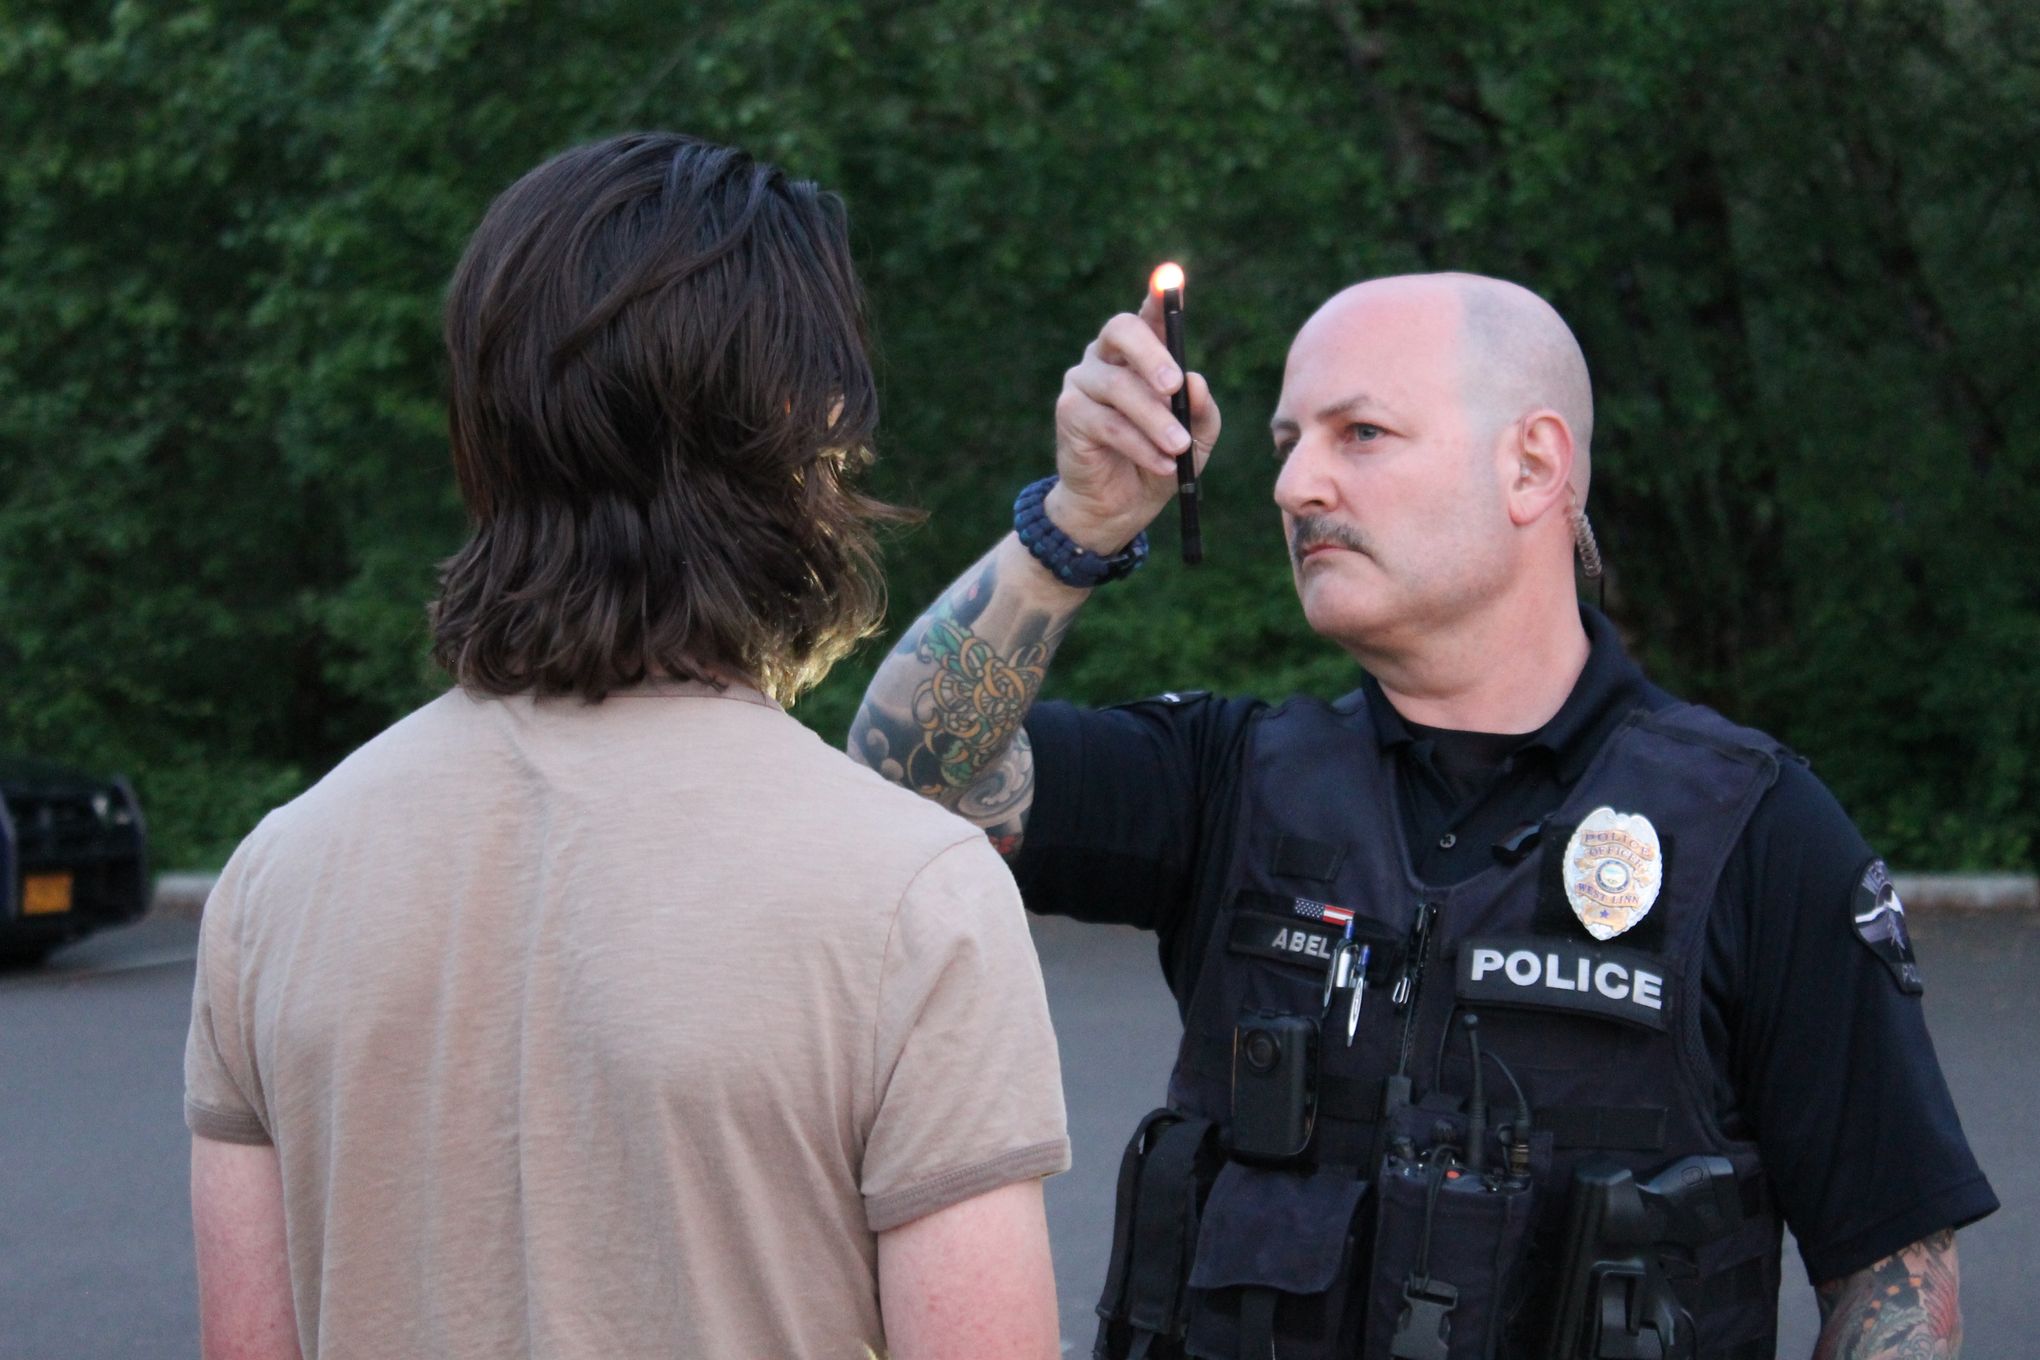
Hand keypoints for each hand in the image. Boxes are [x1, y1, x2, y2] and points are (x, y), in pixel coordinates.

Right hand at [1048, 291, 1221, 551]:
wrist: (1121, 507)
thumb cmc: (1162, 460)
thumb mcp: (1196, 438)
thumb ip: (1202, 410)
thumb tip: (1195, 382)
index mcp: (1141, 354)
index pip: (1149, 315)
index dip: (1159, 296)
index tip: (1170, 282)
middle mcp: (1108, 356)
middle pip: (1122, 330)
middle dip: (1152, 354)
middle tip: (1175, 385)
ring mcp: (1083, 381)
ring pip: (1119, 387)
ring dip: (1155, 419)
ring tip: (1179, 448)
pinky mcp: (1068, 413)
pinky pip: (1107, 423)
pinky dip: (1139, 445)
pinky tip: (1163, 464)